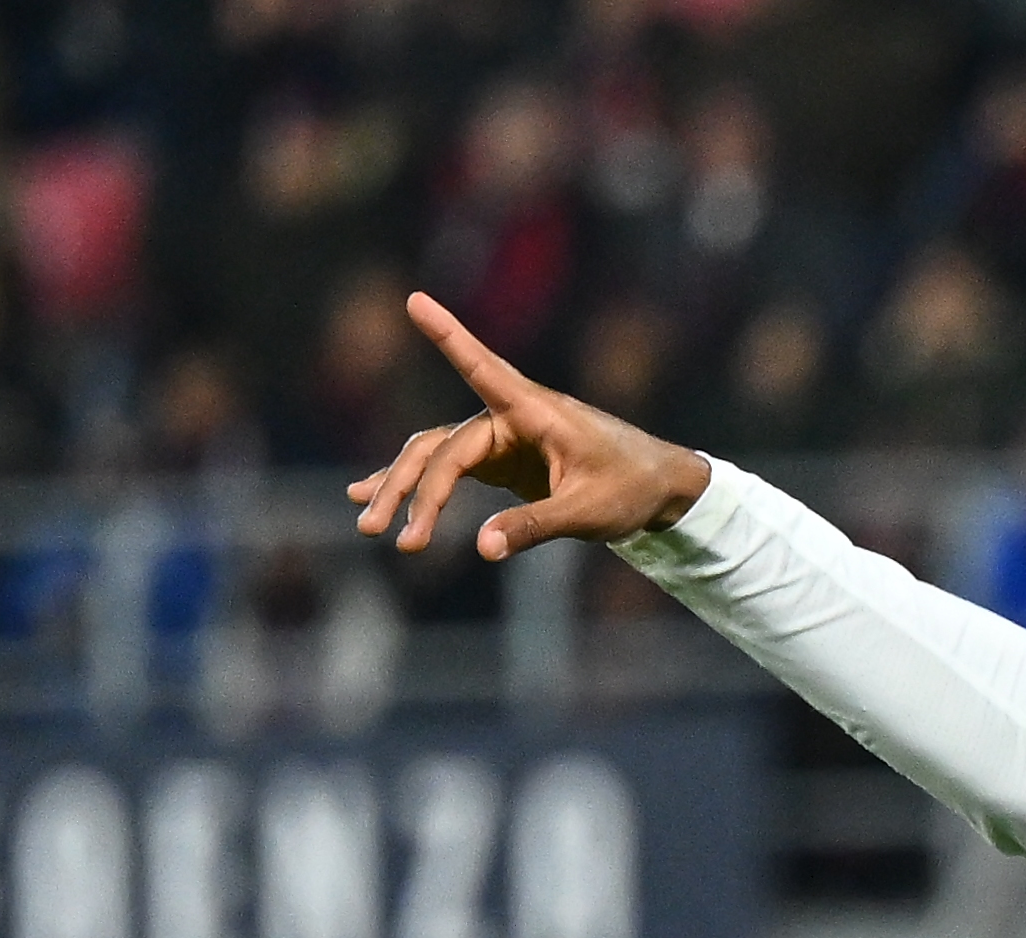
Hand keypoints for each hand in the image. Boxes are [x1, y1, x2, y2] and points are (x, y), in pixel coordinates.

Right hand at [348, 292, 710, 560]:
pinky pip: (447, 469)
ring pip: (434, 457)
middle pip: (439, 447)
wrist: (656, 487)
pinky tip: (374, 497)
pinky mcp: (499, 459)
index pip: (482, 369)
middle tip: (374, 530)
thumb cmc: (630, 488)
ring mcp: (499, 437)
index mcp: (533, 412)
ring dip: (403, 490)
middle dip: (408, 488)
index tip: (415, 301)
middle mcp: (508, 417)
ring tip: (369, 526)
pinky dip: (418, 487)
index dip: (449, 337)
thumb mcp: (587, 513)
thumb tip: (483, 548)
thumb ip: (535, 527)